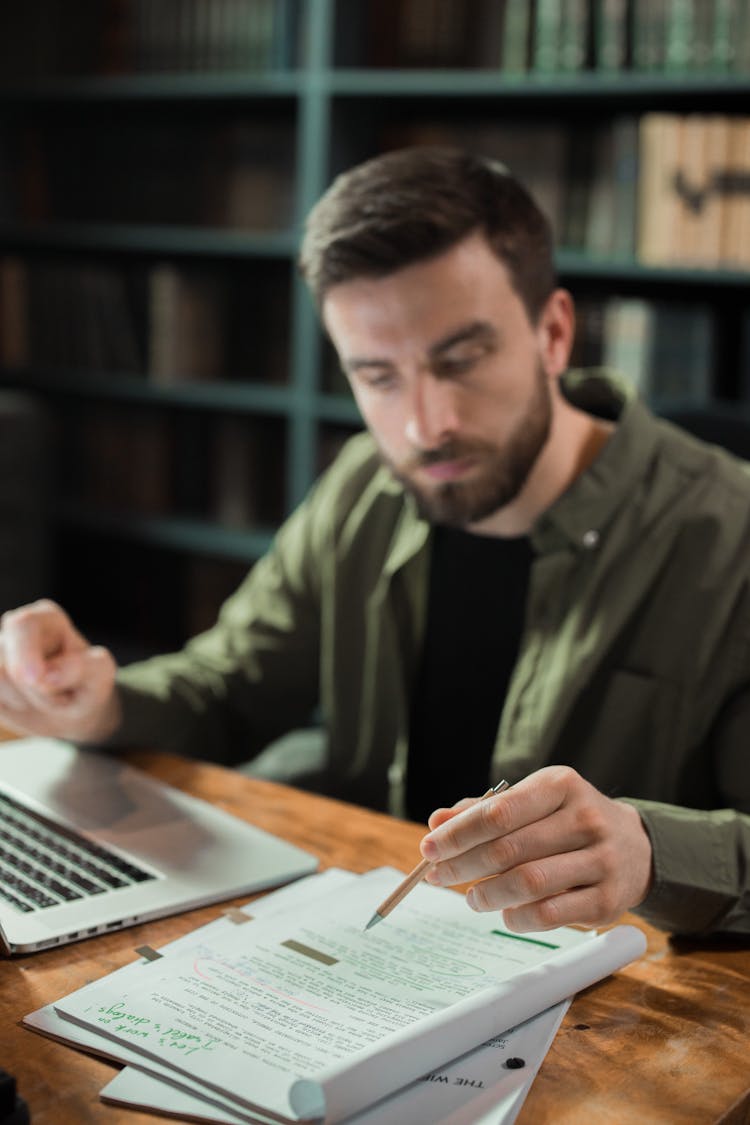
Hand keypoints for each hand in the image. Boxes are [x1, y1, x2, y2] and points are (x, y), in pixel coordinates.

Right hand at [0, 599, 119, 742]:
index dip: (25, 652)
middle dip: (32, 688)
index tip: (37, 679)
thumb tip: (48, 674)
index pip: (23, 624)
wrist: (72, 712)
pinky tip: (25, 703)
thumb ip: (81, 667)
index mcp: (47, 618)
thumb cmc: (87, 685)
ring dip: (24, 700)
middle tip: (59, 696)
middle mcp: (15, 630)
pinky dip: (10, 707)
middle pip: (3, 660)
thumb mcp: (99, 675)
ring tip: (44, 697)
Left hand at [420, 765, 652, 931]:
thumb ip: (484, 811)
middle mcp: (585, 818)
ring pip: (528, 884)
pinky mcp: (608, 900)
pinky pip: (550, 914)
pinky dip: (517, 918)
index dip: (457, 833)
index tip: (429, 848)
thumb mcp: (532, 802)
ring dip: (488, 895)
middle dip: (463, 866)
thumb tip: (437, 822)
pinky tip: (505, 913)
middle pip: (508, 849)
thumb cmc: (568, 820)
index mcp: (561, 785)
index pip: (497, 812)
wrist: (637, 847)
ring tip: (472, 898)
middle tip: (438, 876)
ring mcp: (601, 860)